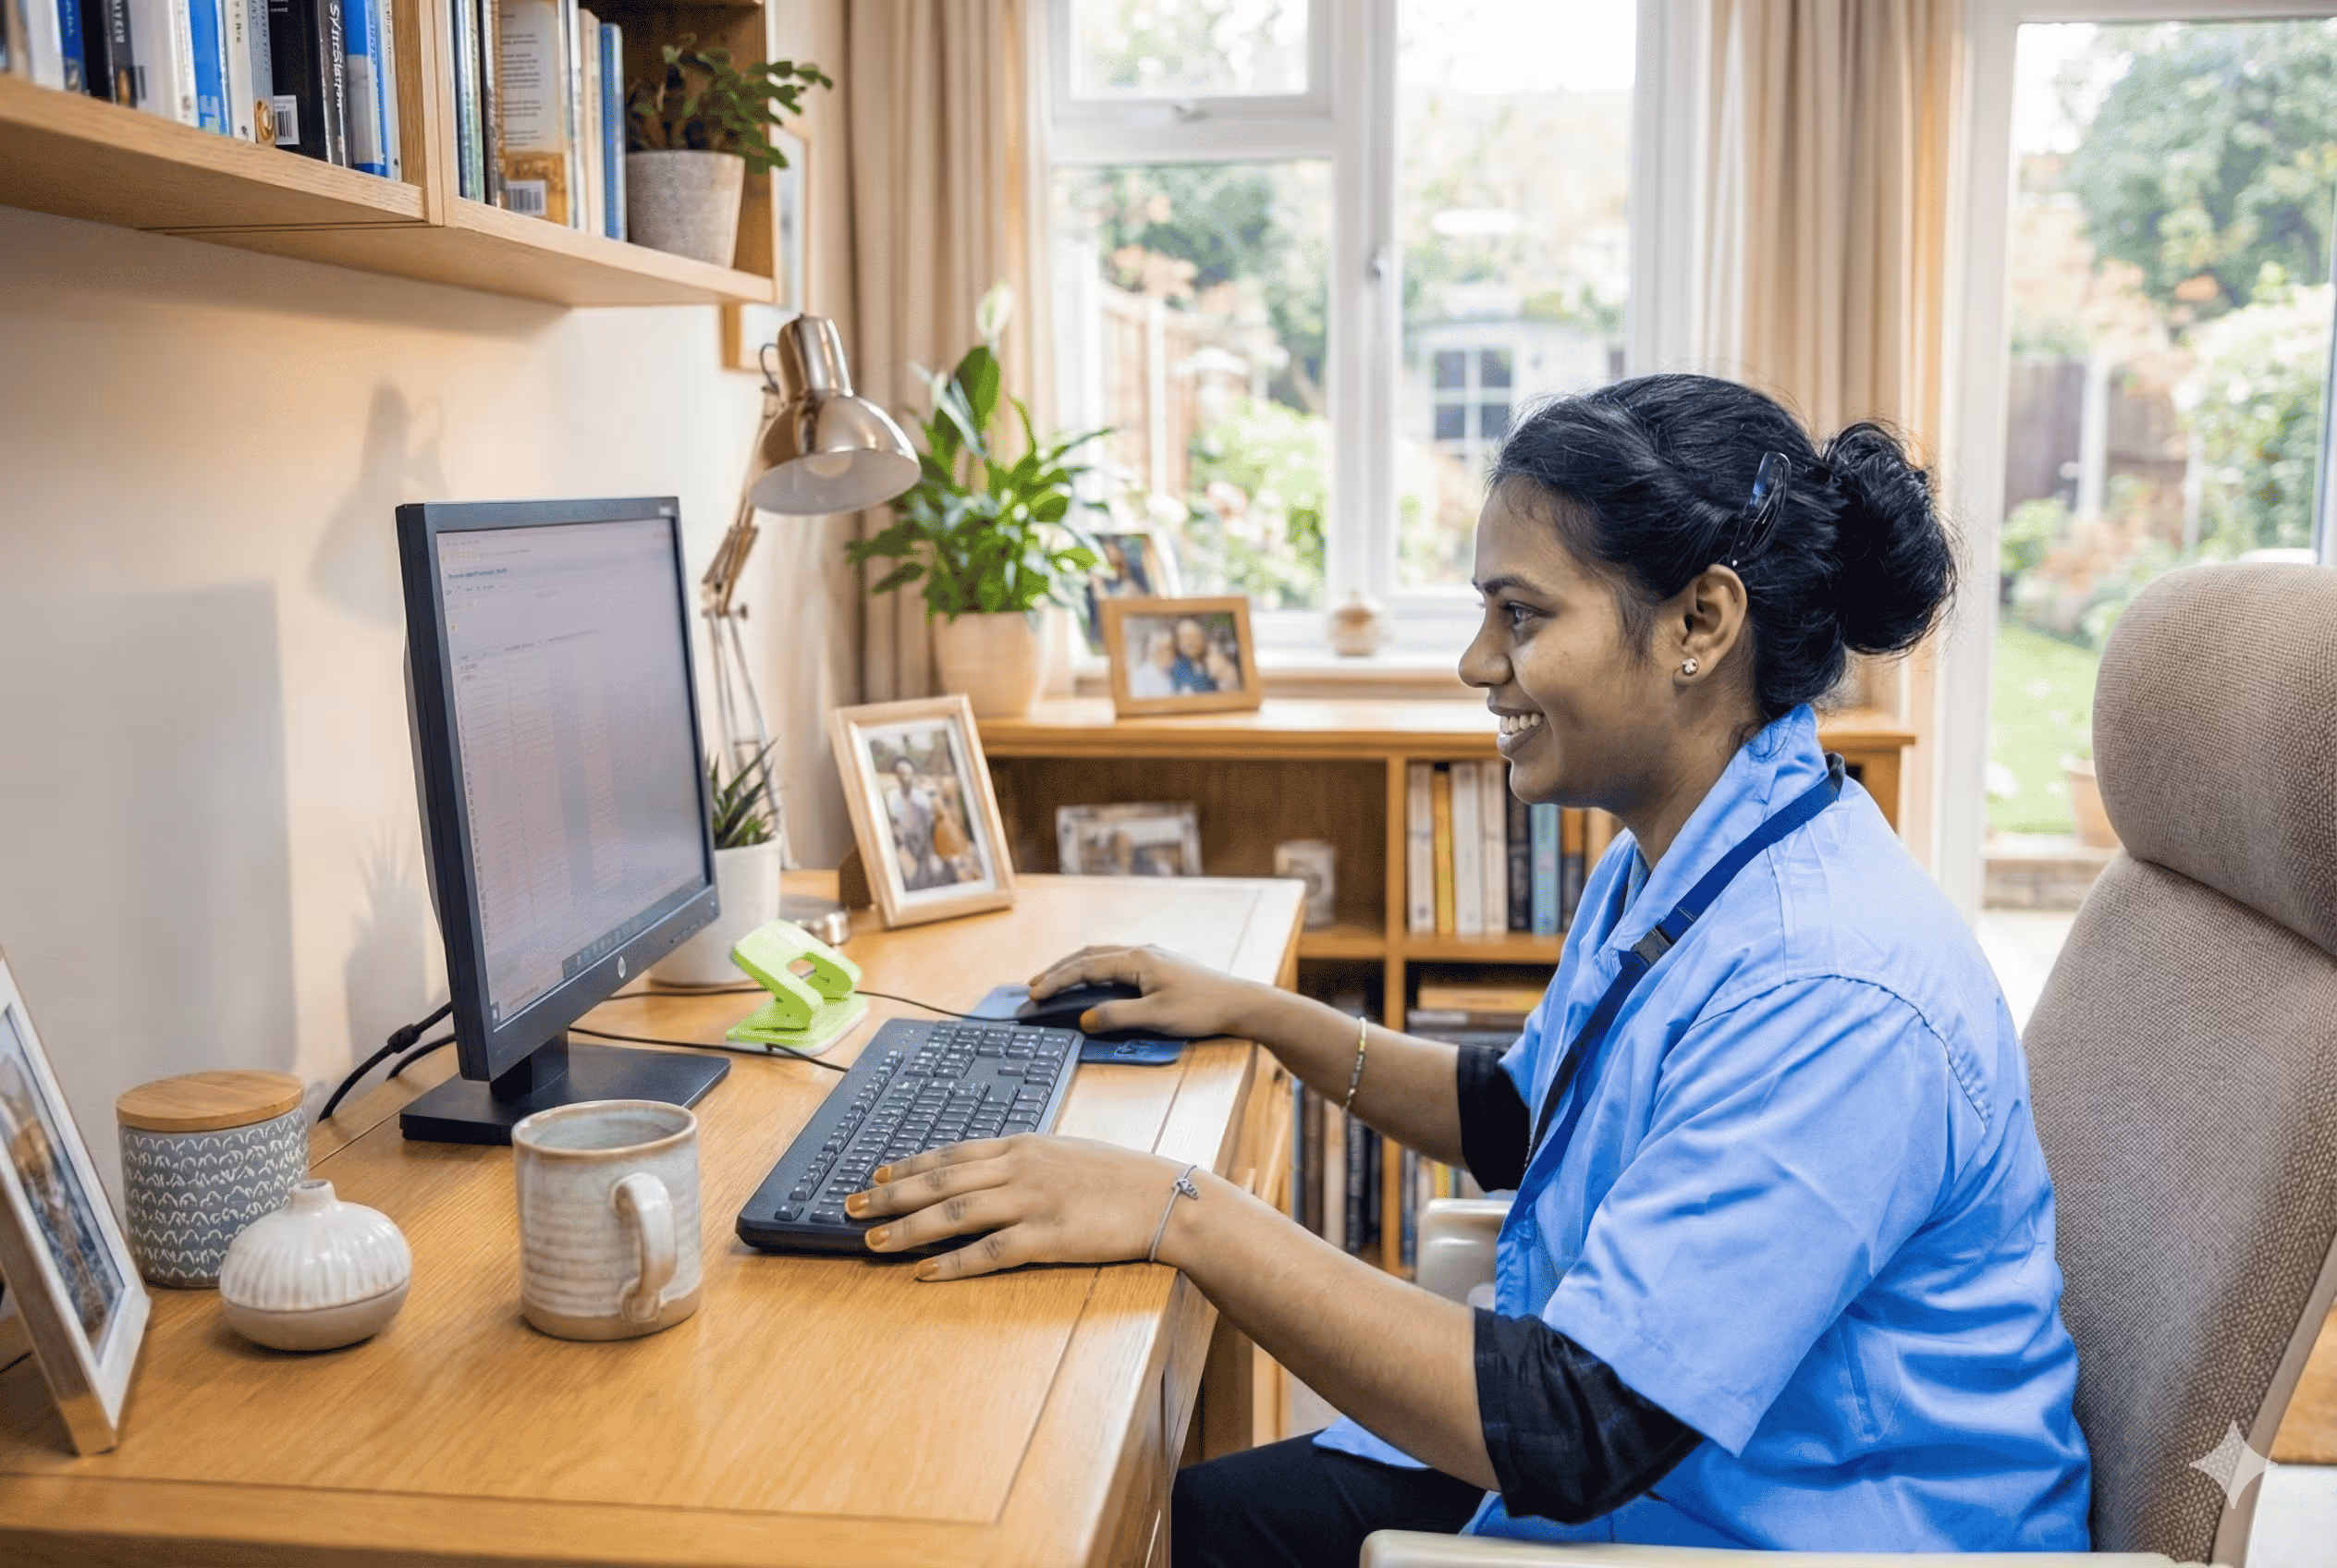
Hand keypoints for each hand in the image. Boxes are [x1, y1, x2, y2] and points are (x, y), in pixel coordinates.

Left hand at [846, 1135, 1196, 1280]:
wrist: (1166, 1198)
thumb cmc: (1119, 1177)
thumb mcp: (1065, 1153)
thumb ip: (1025, 1160)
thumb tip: (988, 1169)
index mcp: (1022, 1145)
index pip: (951, 1153)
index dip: (909, 1165)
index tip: (876, 1174)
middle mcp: (1019, 1168)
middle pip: (940, 1180)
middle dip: (890, 1195)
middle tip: (850, 1207)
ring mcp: (1031, 1201)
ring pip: (954, 1213)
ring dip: (908, 1229)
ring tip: (872, 1242)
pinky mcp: (1047, 1237)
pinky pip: (990, 1252)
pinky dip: (953, 1263)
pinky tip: (925, 1273)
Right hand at [1026, 944, 1267, 1039]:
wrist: (1240, 1003)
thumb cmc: (1202, 1009)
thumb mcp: (1156, 1017)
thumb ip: (1117, 1017)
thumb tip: (1085, 1019)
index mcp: (1136, 960)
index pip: (1085, 967)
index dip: (1056, 981)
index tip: (1034, 994)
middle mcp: (1141, 952)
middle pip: (1089, 955)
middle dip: (1059, 970)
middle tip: (1034, 986)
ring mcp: (1151, 957)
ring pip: (1103, 957)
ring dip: (1076, 968)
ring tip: (1055, 981)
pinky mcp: (1160, 966)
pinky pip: (1116, 963)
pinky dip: (1095, 970)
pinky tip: (1093, 981)